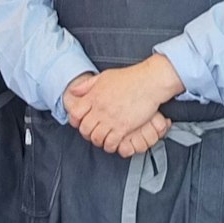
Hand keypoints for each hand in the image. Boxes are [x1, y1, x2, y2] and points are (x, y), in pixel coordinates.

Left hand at [66, 56, 183, 153]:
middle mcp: (100, 109)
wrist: (149, 82)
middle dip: (87, 133)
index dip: (75, 121)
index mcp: (94, 96)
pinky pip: (111, 142)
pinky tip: (113, 142)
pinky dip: (110, 145)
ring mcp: (111, 119)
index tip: (80, 122)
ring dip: (98, 141)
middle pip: (84, 129)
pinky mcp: (123, 127)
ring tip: (103, 139)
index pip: (75, 114)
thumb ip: (87, 85)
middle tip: (92, 133)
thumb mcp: (104, 76)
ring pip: (96, 138)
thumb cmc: (130, 78)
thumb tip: (74, 90)